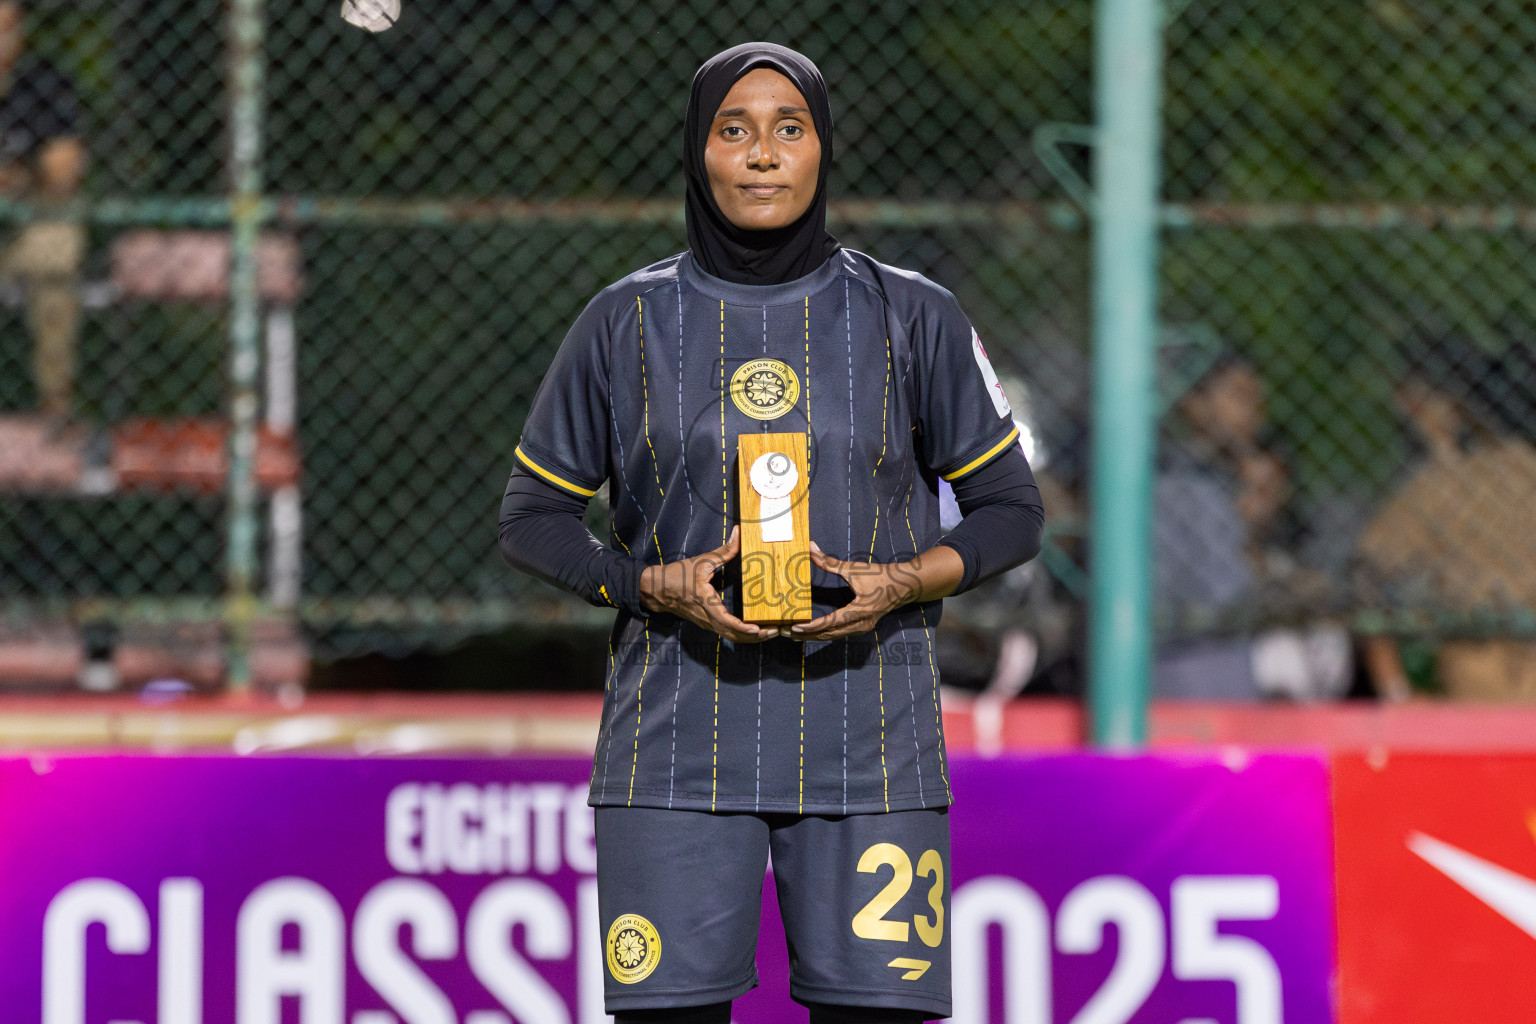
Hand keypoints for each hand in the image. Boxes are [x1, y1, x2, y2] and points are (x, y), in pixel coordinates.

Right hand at [639, 526, 777, 641]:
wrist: (656, 590)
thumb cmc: (677, 575)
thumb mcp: (701, 561)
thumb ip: (723, 550)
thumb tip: (738, 532)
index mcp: (705, 602)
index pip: (726, 621)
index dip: (742, 628)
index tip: (757, 629)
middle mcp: (707, 617)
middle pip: (733, 635)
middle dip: (756, 637)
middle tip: (776, 631)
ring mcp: (707, 623)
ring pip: (731, 637)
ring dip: (751, 638)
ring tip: (771, 633)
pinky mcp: (708, 622)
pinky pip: (727, 633)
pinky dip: (743, 635)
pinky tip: (757, 630)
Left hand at [789, 542, 962, 641]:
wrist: (904, 585)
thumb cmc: (880, 575)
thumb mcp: (854, 569)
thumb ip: (830, 562)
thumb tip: (811, 548)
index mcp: (860, 611)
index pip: (830, 623)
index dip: (811, 627)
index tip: (794, 627)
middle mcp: (861, 624)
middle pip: (828, 634)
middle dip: (806, 635)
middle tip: (785, 632)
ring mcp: (862, 628)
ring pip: (833, 636)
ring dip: (813, 636)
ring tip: (793, 634)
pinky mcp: (861, 627)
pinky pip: (839, 633)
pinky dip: (824, 633)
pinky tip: (811, 631)